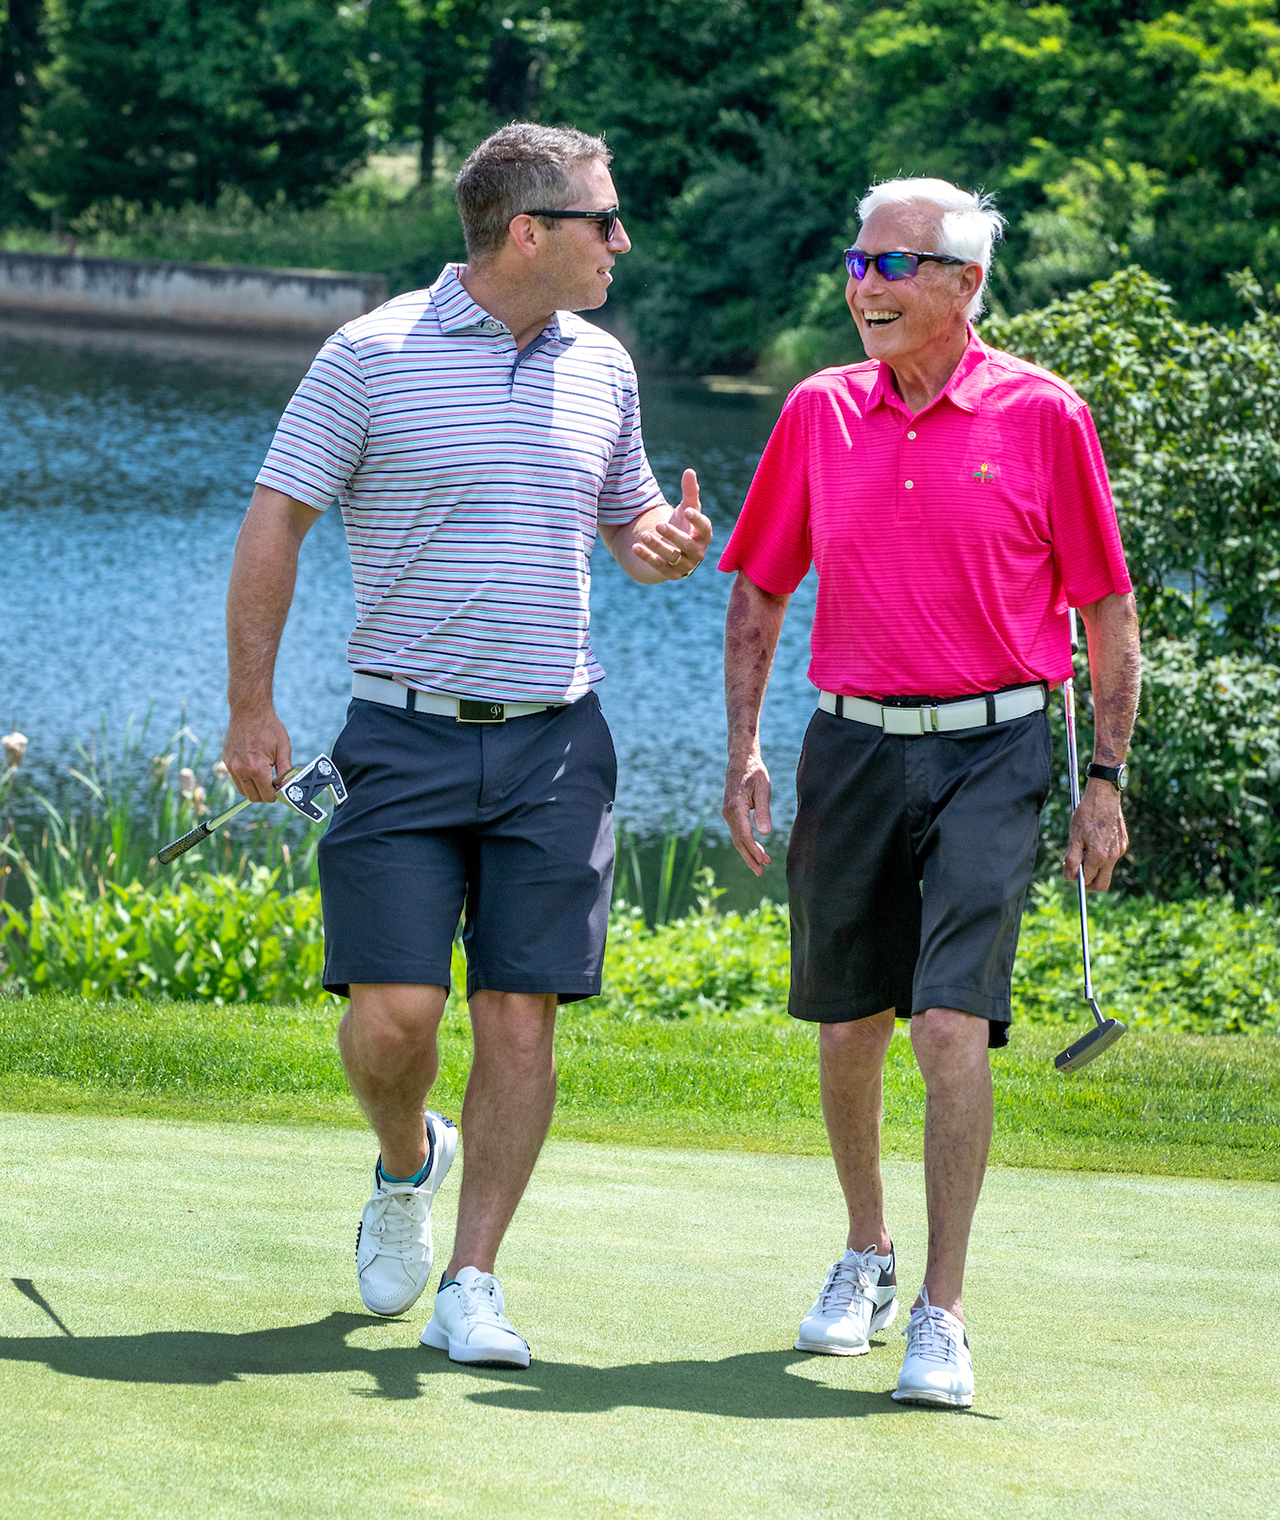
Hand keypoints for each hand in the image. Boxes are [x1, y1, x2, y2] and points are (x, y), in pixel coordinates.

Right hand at [223, 705, 292, 803]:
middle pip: (253, 797)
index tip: (281, 790)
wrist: (249, 710)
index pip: (266, 795)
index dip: (276, 796)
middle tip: (274, 785)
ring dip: (254, 789)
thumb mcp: (283, 748)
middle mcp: (241, 769)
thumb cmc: (269, 727)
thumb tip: (289, 787)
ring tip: (265, 776)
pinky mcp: (227, 761)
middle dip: (266, 795)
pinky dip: (246, 779)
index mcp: (257, 768)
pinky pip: (236, 779)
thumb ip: (286, 771)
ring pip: (243, 790)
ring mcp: (231, 766)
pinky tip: (255, 768)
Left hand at [631, 470, 712, 580]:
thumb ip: (690, 491)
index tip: (687, 511)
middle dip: (673, 535)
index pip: (705, 528)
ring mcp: (684, 565)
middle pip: (687, 545)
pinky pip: (659, 566)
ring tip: (644, 535)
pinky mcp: (670, 574)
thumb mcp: (686, 507)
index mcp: (703, 534)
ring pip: (672, 557)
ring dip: (658, 546)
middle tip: (658, 524)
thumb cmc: (683, 525)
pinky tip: (635, 547)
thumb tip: (689, 471)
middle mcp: (697, 552)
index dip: (697, 520)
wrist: (673, 549)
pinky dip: (647, 557)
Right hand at [722, 747, 772, 876]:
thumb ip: (763, 811)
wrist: (741, 760)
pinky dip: (745, 843)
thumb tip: (764, 833)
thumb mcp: (763, 789)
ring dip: (748, 852)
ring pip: (737, 838)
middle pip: (738, 841)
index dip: (754, 850)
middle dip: (750, 857)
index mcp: (735, 807)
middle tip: (761, 872)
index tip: (765, 861)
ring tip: (760, 865)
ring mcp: (727, 813)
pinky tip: (755, 849)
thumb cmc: (754, 772)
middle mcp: (728, 812)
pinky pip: (737, 832)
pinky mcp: (730, 812)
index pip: (744, 835)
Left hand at [1063, 779, 1128, 890]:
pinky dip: (1101, 856)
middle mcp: (1112, 856)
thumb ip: (1072, 859)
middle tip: (1077, 873)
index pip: (1086, 880)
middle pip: (1102, 884)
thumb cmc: (1086, 815)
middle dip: (1088, 883)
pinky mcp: (1123, 843)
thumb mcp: (1074, 837)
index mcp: (1099, 856)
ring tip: (1083, 850)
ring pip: (1106, 869)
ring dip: (1094, 867)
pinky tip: (1094, 841)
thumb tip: (1069, 876)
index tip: (1068, 870)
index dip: (1075, 878)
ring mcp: (1120, 850)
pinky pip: (1112, 857)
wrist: (1104, 796)